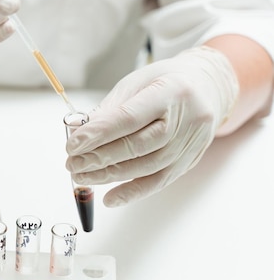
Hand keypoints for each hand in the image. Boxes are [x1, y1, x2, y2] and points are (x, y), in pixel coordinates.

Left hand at [65, 46, 238, 206]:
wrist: (207, 87)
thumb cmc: (165, 82)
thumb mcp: (136, 83)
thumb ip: (109, 109)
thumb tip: (80, 131)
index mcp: (170, 91)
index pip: (129, 118)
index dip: (98, 134)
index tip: (72, 144)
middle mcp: (186, 119)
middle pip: (138, 146)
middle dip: (99, 157)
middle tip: (72, 163)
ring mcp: (191, 142)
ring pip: (147, 166)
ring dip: (110, 175)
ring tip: (83, 176)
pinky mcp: (190, 161)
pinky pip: (159, 181)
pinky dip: (132, 192)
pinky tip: (110, 198)